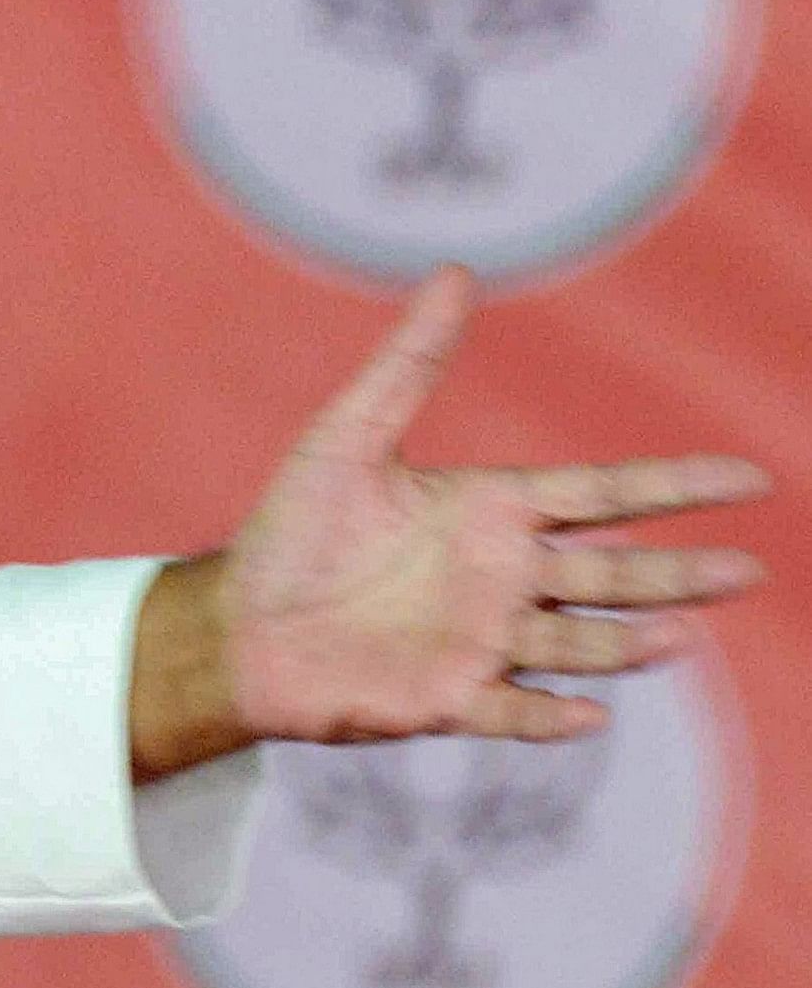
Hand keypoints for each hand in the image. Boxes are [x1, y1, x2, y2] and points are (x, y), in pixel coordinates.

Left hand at [167, 265, 765, 761]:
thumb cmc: (292, 530)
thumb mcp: (348, 435)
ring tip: (677, 636)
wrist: (235, 622)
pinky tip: (590, 717)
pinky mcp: (445, 698)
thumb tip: (455, 270)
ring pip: (575, 643)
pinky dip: (547, 717)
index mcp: (495, 511)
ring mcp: (482, 641)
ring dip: (625, 643)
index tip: (751, 476)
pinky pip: (509, 711)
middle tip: (746, 570)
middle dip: (677, 574)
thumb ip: (409, 363)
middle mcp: (506, 578)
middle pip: (611, 572)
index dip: (676, 485)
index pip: (605, 493)